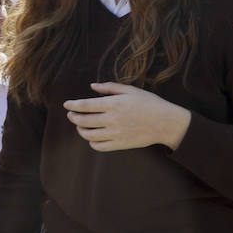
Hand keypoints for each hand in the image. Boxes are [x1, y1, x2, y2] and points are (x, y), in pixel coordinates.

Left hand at [63, 82, 190, 151]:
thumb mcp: (131, 90)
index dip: (73, 105)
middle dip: (73, 117)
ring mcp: (116, 134)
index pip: (86, 105)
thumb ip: (110, 88)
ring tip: (79, 125)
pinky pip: (99, 146)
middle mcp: (113, 119)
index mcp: (114, 104)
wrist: (165, 123)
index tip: (67, 104)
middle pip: (84, 120)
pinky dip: (91, 142)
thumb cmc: (149, 103)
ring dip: (80, 130)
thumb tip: (92, 86)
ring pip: (89, 135)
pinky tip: (92, 136)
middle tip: (70, 114)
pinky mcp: (120, 145)